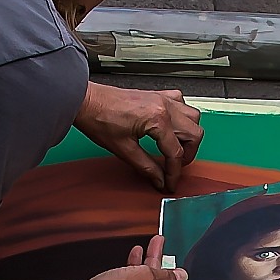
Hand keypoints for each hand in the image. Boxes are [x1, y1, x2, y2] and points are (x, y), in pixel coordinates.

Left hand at [76, 81, 204, 190]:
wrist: (86, 100)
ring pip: (192, 118)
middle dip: (188, 155)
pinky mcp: (157, 95)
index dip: (174, 173)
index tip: (170, 184)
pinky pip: (181, 104)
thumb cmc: (99, 119)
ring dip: (189, 136)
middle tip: (174, 168)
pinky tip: (172, 127)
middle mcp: (165, 106)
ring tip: (176, 150)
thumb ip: (146, 166)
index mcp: (157, 119)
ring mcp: (163, 98)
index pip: (176, 153)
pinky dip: (182, 117)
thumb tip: (159, 179)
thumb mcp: (123, 150)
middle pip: (194, 134)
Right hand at [80, 234, 184, 279]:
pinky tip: (131, 261)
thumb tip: (181, 277)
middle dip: (157, 263)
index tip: (173, 257)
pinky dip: (131, 275)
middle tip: (159, 245)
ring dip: (144, 265)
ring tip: (145, 248)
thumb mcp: (143, 278)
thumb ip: (165, 277)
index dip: (172, 272)